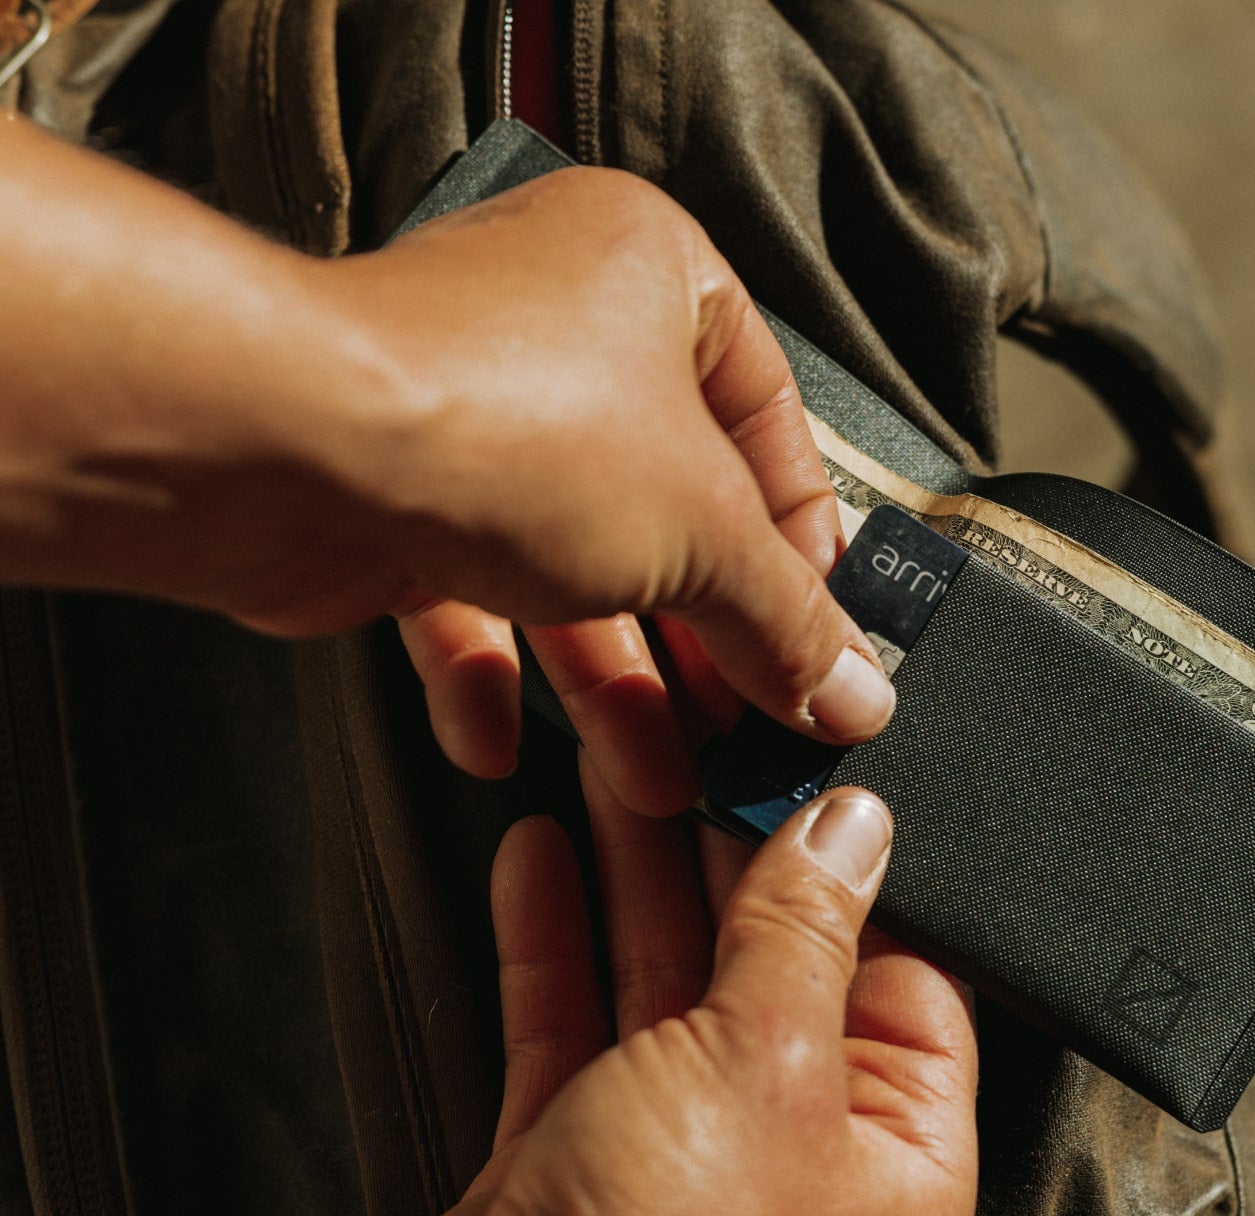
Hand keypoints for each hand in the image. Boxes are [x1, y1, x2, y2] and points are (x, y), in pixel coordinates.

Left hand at [0, 118, 890, 810]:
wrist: (282, 446)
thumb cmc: (497, 420)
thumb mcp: (701, 531)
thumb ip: (787, 619)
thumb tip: (856, 692)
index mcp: (654, 279)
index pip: (770, 423)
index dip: (802, 542)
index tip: (821, 635)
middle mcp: (561, 333)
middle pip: (668, 515)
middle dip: (702, 644)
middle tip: (743, 729)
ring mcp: (473, 415)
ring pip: (571, 570)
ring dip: (609, 688)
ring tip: (650, 781)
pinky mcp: (395, 494)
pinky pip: (466, 594)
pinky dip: (488, 676)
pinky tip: (500, 743)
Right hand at [349, 767, 977, 1215]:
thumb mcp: (766, 1052)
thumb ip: (807, 927)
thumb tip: (855, 829)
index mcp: (896, 1157)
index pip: (904, 980)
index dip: (861, 881)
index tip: (817, 788)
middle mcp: (799, 1157)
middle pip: (775, 967)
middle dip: (727, 858)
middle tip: (698, 758)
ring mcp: (684, 1152)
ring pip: (669, 979)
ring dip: (636, 875)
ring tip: (614, 773)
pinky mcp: (584, 1150)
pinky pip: (580, 1018)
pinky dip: (559, 936)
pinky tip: (542, 855)